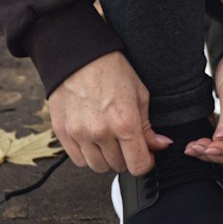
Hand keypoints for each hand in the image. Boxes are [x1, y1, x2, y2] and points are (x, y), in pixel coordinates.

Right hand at [47, 51, 168, 174]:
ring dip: (106, 159)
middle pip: (118, 167)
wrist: (78, 57)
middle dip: (126, 157)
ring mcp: (79, 134)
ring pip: (98, 167)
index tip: (146, 156)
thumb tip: (160, 145)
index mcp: (125, 122)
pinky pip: (78, 160)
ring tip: (109, 140)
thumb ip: (148, 126)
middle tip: (126, 141)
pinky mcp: (63, 133)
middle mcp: (101, 132)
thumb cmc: (110, 70)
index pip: (139, 166)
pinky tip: (92, 140)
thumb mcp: (139, 94)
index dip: (146, 163)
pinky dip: (87, 155)